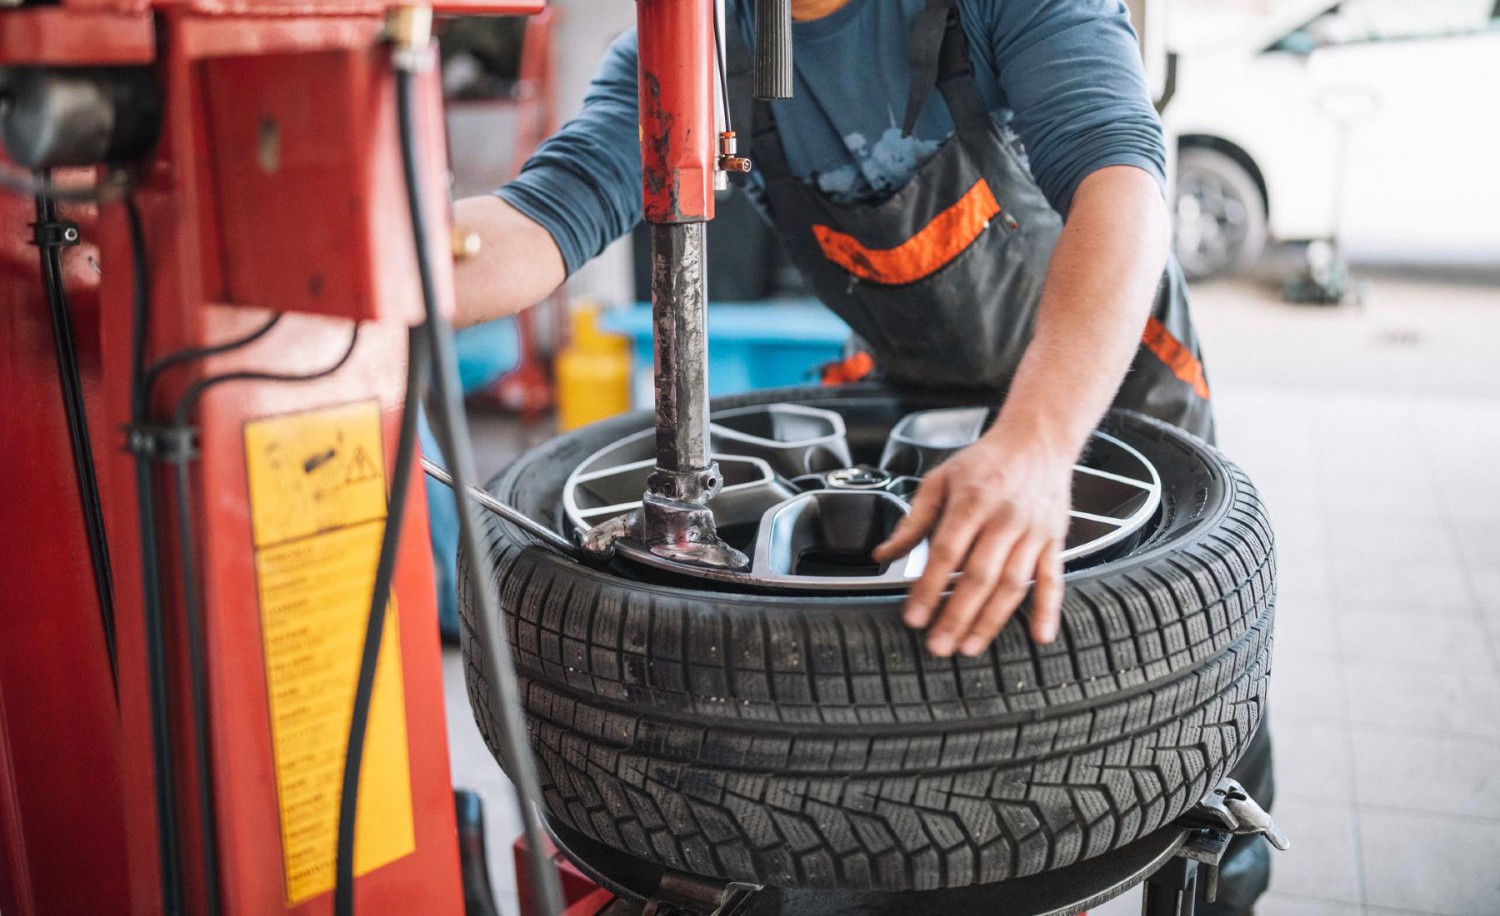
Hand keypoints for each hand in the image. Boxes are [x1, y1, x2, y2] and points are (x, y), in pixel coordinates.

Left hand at [872, 434, 1071, 656]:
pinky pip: (1052, 579)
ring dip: (991, 621)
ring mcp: (1033, 532)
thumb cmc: (984, 463)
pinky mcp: (1054, 541)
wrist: (1037, 441)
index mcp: (972, 502)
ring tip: (969, 647)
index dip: (929, 588)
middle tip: (938, 645)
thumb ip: (912, 522)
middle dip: (956, 615)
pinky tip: (1039, 636)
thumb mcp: (939, 481)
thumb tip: (883, 556)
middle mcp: (1004, 519)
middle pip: (979, 576)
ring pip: (1012, 584)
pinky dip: (1048, 610)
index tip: (914, 617)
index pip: (946, 553)